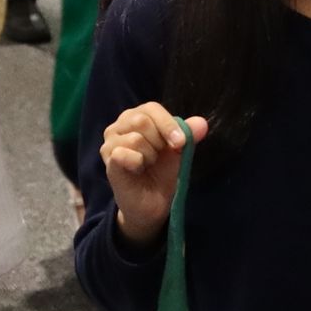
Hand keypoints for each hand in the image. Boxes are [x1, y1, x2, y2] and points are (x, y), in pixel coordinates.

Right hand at [98, 102, 201, 245]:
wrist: (154, 202)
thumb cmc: (163, 171)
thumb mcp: (179, 149)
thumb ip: (189, 133)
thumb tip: (202, 123)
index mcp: (136, 117)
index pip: (151, 108)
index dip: (168, 124)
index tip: (180, 143)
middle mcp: (118, 126)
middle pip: (141, 120)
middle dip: (159, 141)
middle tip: (158, 156)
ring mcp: (109, 143)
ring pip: (135, 139)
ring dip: (150, 155)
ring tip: (147, 165)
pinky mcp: (108, 161)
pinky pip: (124, 154)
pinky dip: (138, 163)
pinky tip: (137, 171)